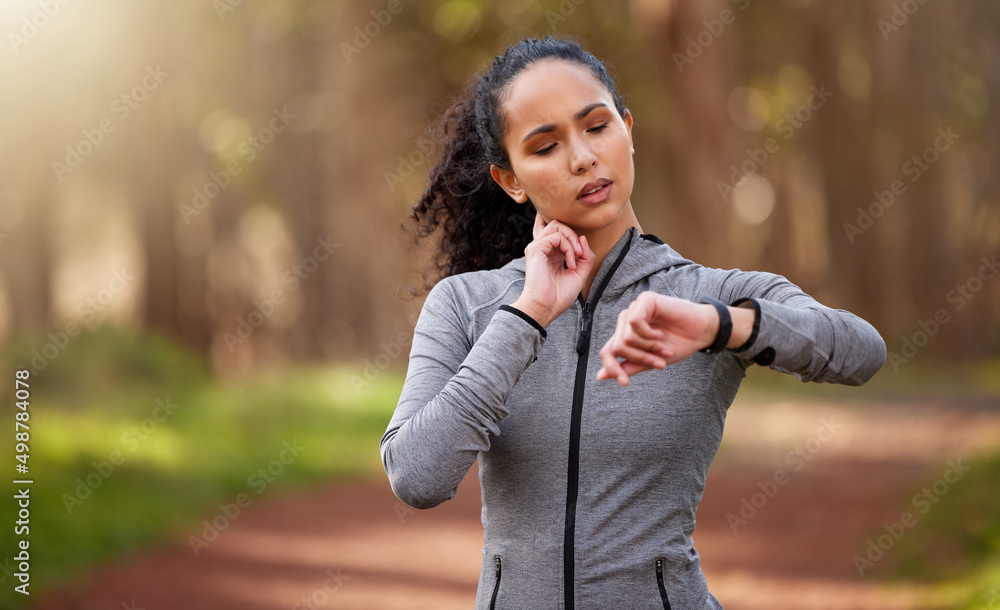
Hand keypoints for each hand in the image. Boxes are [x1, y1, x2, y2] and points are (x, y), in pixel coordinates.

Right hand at [511, 212, 595, 327]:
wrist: (545, 307)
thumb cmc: (559, 296)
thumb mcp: (579, 274)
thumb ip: (585, 257)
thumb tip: (583, 238)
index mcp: (551, 254)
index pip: (562, 234)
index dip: (576, 240)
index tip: (583, 256)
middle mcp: (543, 249)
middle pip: (558, 225)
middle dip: (574, 235)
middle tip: (581, 253)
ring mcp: (538, 247)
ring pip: (557, 225)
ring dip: (572, 239)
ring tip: (577, 256)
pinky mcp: (535, 249)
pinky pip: (557, 236)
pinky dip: (569, 248)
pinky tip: (570, 264)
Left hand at [596, 291, 718, 385]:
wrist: (700, 332)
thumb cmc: (677, 344)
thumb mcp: (650, 360)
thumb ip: (627, 366)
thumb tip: (600, 376)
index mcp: (625, 335)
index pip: (607, 352)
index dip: (612, 368)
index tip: (625, 383)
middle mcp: (626, 321)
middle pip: (618, 347)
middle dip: (641, 358)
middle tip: (661, 364)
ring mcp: (634, 309)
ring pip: (626, 337)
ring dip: (649, 348)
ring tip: (665, 349)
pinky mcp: (645, 300)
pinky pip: (635, 322)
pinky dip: (649, 334)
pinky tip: (661, 334)